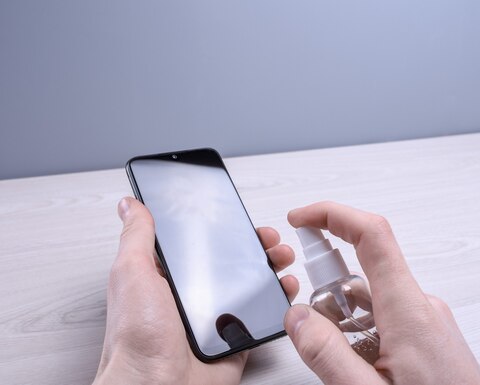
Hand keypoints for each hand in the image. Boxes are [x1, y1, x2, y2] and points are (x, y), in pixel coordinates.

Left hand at [93, 197, 298, 384]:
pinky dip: (278, 300)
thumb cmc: (136, 339)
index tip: (239, 217)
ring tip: (281, 257)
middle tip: (268, 239)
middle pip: (231, 261)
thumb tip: (131, 205)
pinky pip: (262, 315)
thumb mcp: (132, 274)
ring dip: (271, 267)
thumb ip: (137, 237)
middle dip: (255, 245)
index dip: (222, 228)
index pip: (200, 244)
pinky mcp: (234, 338)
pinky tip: (283, 287)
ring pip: (251, 285)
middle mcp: (192, 296)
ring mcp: (215, 317)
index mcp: (167, 278)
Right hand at [284, 201, 479, 384]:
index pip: (372, 235)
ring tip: (344, 364)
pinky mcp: (429, 335)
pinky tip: (360, 365)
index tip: (300, 218)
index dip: (332, 215)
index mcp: (409, 310)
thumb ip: (327, 354)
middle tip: (313, 328)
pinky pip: (386, 316)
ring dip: (344, 318)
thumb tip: (296, 316)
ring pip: (372, 298)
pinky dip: (362, 330)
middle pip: (363, 271)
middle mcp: (421, 306)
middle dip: (328, 290)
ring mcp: (428, 320)